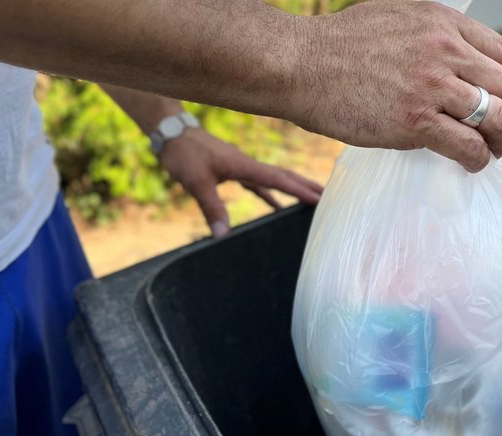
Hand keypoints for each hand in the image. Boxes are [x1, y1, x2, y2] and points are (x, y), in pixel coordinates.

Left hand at [159, 128, 322, 236]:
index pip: (278, 179)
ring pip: (274, 179)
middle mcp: (248, 165)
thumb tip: (222, 235)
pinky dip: (271, 194)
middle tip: (330, 197)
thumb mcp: (196, 182)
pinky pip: (259, 184)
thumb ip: (211, 207)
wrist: (171, 133)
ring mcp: (242, 167)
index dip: (300, 190)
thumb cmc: (183, 154)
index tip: (320, 199)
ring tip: (312, 200)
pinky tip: (277, 207)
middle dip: (306, 186)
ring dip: (293, 189)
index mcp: (244, 165)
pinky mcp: (233, 170)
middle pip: (284, 176)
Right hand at [290, 0, 501, 171]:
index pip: (499, 53)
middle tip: (494, 130)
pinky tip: (470, 163)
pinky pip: (468, 145)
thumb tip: (446, 58)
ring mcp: (431, 86)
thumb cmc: (336, 46)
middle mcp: (444, 50)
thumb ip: (427, 34)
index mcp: (441, 22)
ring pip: (495, 117)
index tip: (487, 97)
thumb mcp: (393, 17)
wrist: (299, 64)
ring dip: (498, 140)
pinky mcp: (416, 122)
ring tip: (489, 151)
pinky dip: (477, 159)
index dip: (497, 80)